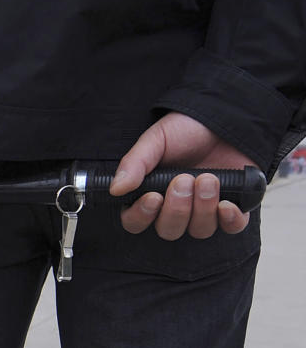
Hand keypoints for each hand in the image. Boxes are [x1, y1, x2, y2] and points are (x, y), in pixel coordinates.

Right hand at [110, 112, 255, 239]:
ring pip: (199, 230)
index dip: (142, 215)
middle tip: (184, 180)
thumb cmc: (186, 130)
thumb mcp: (155, 140)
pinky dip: (229, 219)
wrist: (223, 117)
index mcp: (149, 193)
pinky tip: (226, 203)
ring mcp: (204, 210)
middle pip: (169, 230)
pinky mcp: (232, 209)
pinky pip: (231, 228)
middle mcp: (174, 208)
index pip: (135, 221)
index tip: (154, 197)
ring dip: (203, 207)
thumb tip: (115, 188)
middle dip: (177, 208)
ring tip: (209, 178)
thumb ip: (134, 164)